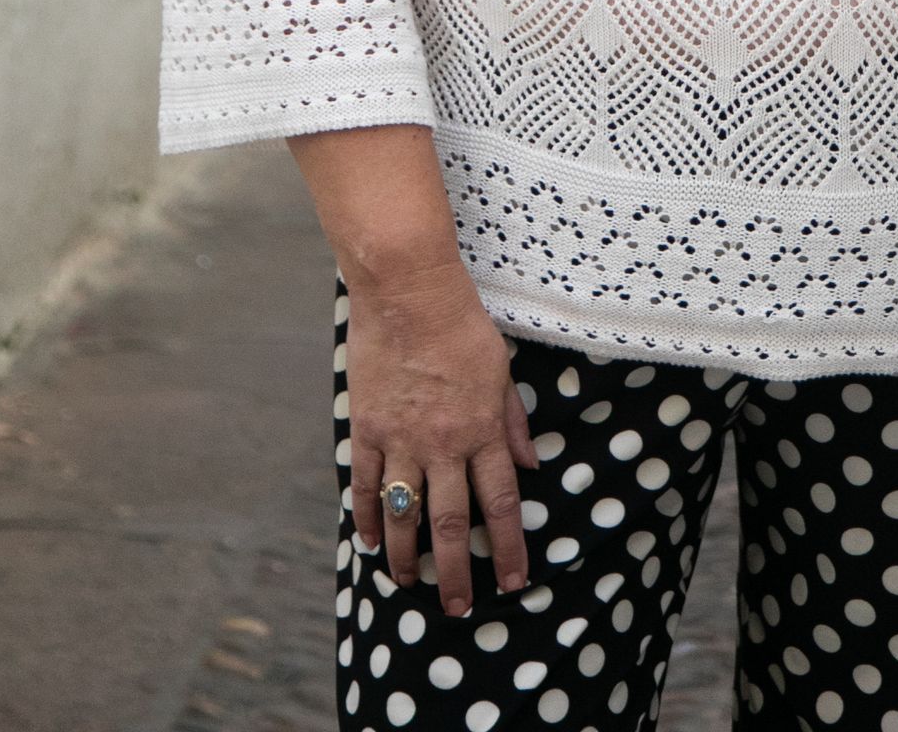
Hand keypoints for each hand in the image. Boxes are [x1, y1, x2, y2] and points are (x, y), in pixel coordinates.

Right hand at [346, 258, 537, 617]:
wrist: (408, 289)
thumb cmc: (461, 323)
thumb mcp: (501, 369)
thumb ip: (513, 422)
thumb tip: (530, 466)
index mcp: (483, 429)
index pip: (500, 504)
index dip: (508, 548)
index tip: (514, 581)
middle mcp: (444, 443)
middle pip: (451, 524)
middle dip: (457, 573)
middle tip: (458, 608)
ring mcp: (402, 439)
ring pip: (405, 515)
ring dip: (407, 558)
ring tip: (409, 585)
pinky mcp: (368, 428)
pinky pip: (367, 485)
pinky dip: (369, 518)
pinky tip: (372, 542)